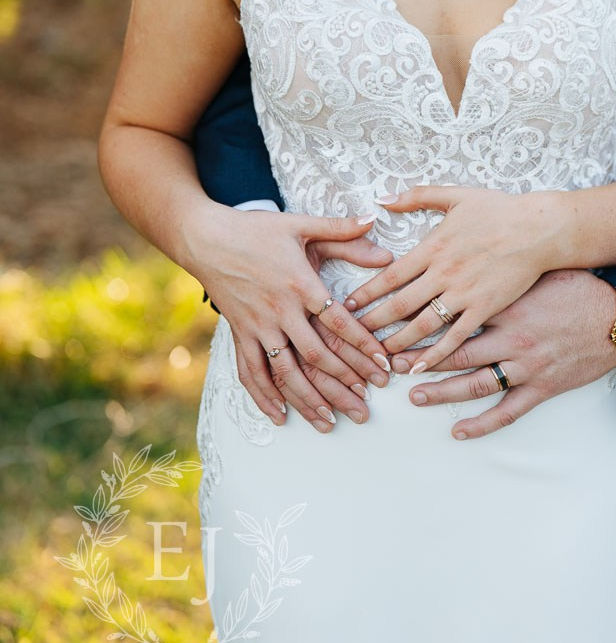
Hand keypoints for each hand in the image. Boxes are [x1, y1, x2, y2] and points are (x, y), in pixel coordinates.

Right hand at [190, 205, 395, 431]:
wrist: (206, 238)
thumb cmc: (256, 229)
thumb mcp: (300, 224)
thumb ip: (340, 229)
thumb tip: (374, 220)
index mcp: (300, 283)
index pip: (338, 322)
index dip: (362, 346)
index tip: (382, 367)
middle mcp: (280, 310)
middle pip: (316, 356)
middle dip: (343, 384)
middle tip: (366, 407)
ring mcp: (257, 325)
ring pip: (285, 372)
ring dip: (308, 400)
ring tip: (330, 423)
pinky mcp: (238, 333)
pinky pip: (250, 371)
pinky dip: (264, 396)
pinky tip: (280, 417)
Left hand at [345, 186, 571, 371]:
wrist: (539, 229)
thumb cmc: (500, 209)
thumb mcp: (456, 195)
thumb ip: (417, 195)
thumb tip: (383, 198)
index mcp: (433, 246)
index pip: (390, 275)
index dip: (366, 294)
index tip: (346, 307)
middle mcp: (444, 272)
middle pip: (399, 304)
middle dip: (373, 323)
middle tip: (353, 337)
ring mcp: (464, 293)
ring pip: (422, 324)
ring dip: (398, 342)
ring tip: (380, 355)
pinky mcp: (485, 308)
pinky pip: (456, 336)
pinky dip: (435, 353)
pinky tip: (420, 366)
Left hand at [395, 269, 615, 439]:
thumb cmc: (578, 288)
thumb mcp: (536, 273)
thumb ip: (502, 273)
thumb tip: (469, 261)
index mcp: (506, 305)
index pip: (455, 314)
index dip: (423, 320)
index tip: (397, 322)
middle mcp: (511, 337)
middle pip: (455, 351)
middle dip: (419, 358)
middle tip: (390, 363)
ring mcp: (526, 366)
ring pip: (475, 383)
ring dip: (441, 391)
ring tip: (413, 395)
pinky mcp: (542, 387)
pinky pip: (507, 412)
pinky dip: (481, 424)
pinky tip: (458, 431)